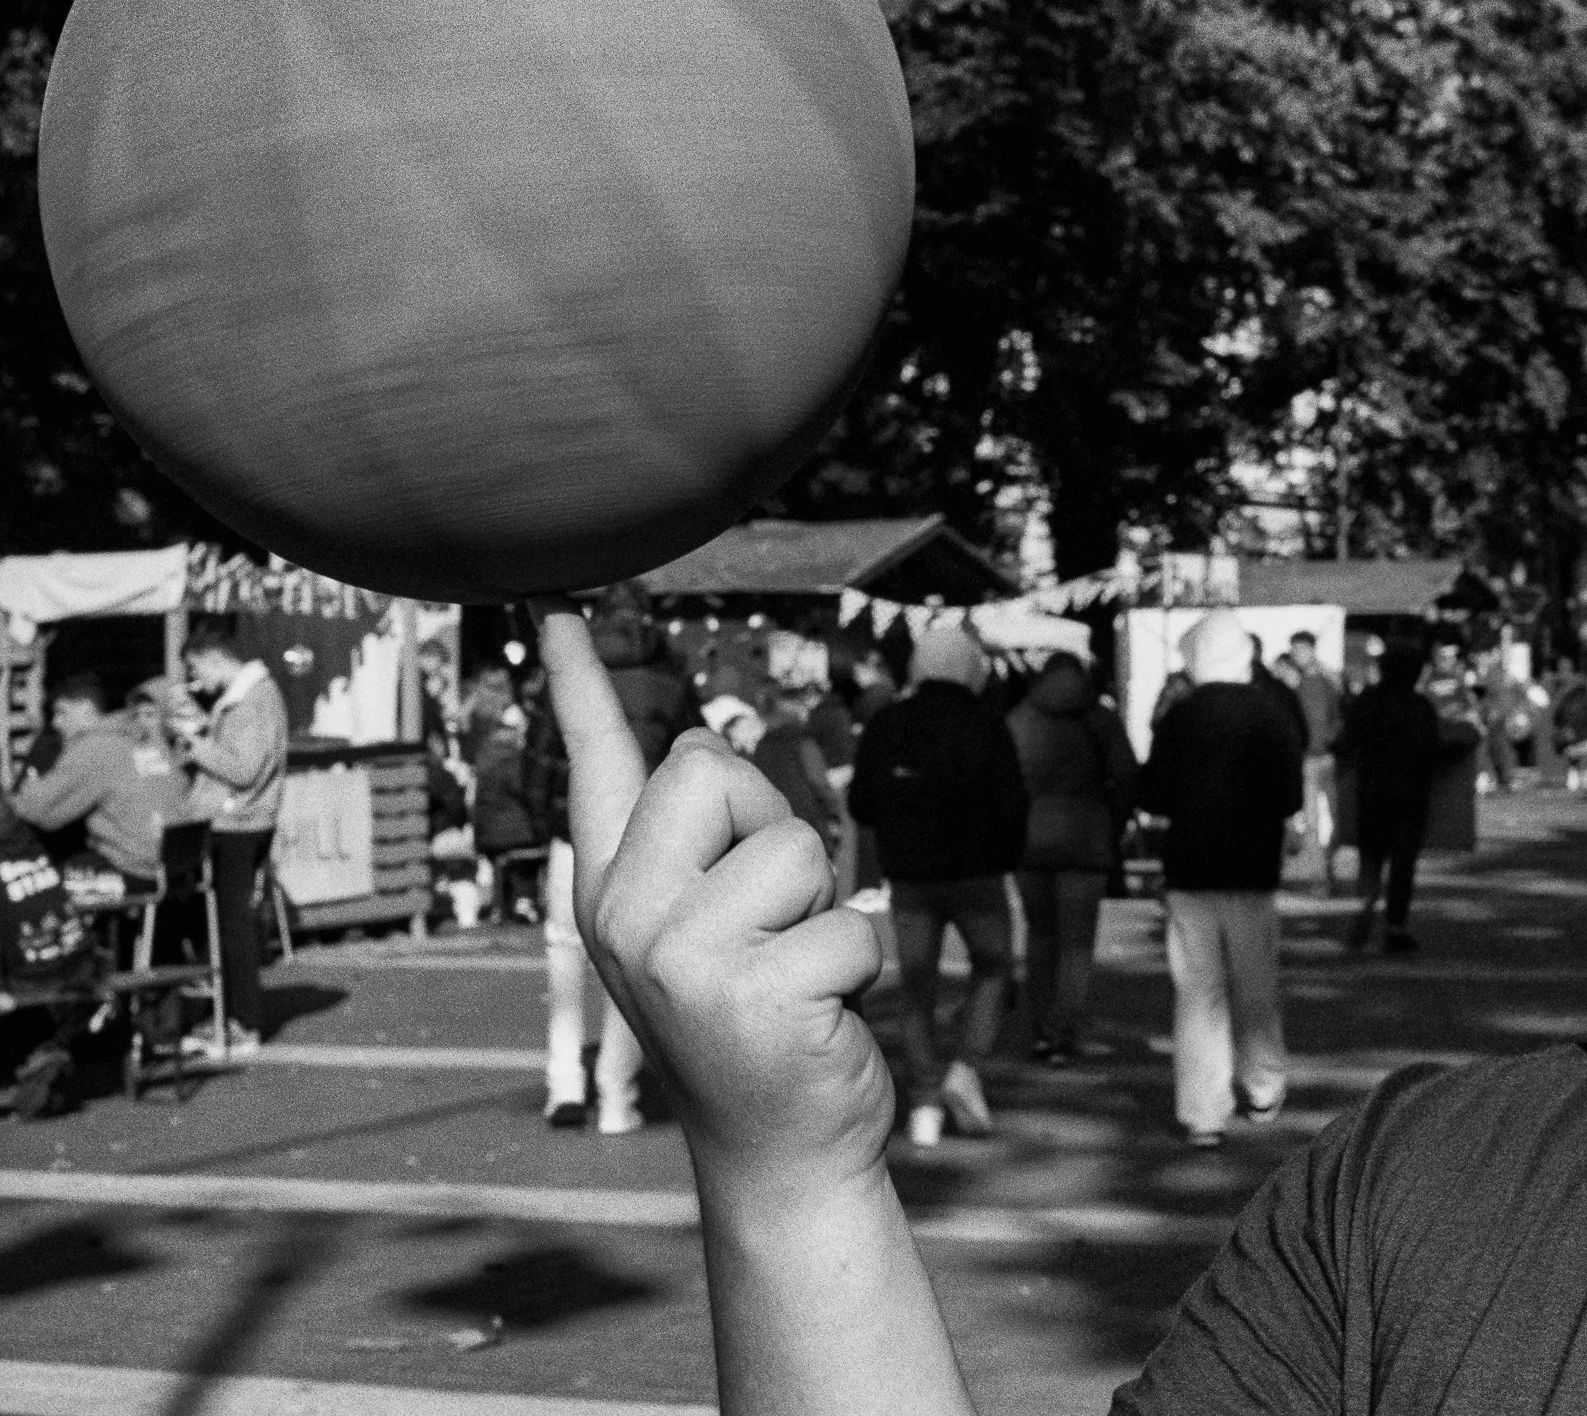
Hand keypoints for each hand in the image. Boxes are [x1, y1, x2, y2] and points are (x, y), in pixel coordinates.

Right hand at [532, 606, 893, 1189]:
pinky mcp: (746, 996)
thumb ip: (709, 845)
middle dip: (769, 827)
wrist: (781, 1151)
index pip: (601, 763)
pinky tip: (820, 1020)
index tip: (557, 604)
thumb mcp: (721, 925)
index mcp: (616, 888)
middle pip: (714, 771)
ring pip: (794, 848)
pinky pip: (850, 926)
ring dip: (825, 911)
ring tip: (796, 976)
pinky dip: (860, 970)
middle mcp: (625, 916)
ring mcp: (676, 959)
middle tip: (769, 923)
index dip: (580, 682)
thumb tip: (702, 751)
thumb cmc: (768, 1018)